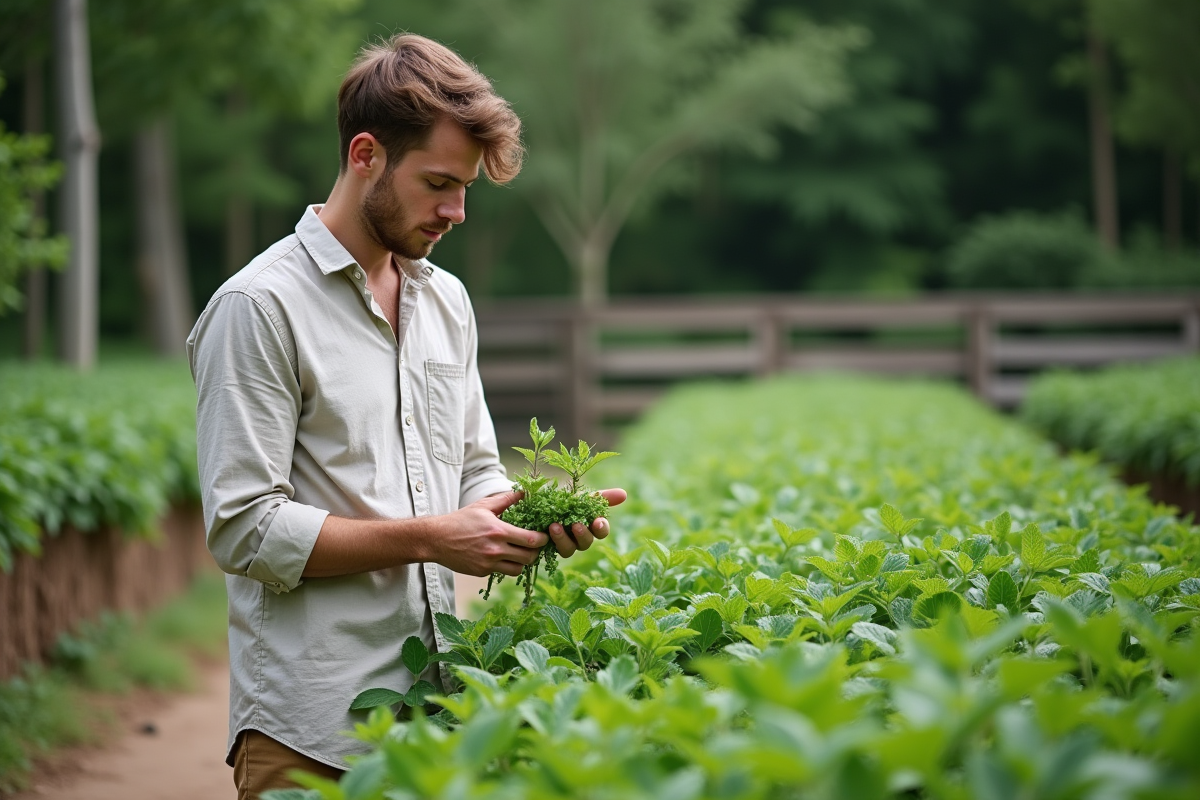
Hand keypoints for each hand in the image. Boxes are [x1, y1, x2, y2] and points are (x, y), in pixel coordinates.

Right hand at [430, 491, 548, 576]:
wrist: (437, 538)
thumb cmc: (460, 520)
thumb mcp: (483, 506)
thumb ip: (506, 499)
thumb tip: (524, 491)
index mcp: (498, 530)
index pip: (531, 540)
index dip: (542, 539)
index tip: (543, 536)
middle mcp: (495, 549)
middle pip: (528, 557)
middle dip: (535, 552)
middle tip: (534, 546)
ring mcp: (488, 563)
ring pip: (518, 569)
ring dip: (522, 562)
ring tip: (520, 553)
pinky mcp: (482, 572)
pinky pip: (502, 572)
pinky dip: (506, 566)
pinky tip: (502, 557)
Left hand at [547, 488, 626, 557]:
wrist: (540, 504)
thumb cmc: (567, 502)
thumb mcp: (583, 497)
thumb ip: (603, 497)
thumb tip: (624, 494)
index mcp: (590, 527)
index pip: (601, 531)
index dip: (601, 528)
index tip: (598, 522)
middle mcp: (579, 539)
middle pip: (586, 543)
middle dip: (582, 534)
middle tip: (576, 525)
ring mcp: (563, 545)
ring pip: (568, 550)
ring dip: (563, 539)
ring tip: (554, 526)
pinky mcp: (548, 548)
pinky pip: (551, 550)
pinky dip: (548, 541)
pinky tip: (544, 531)